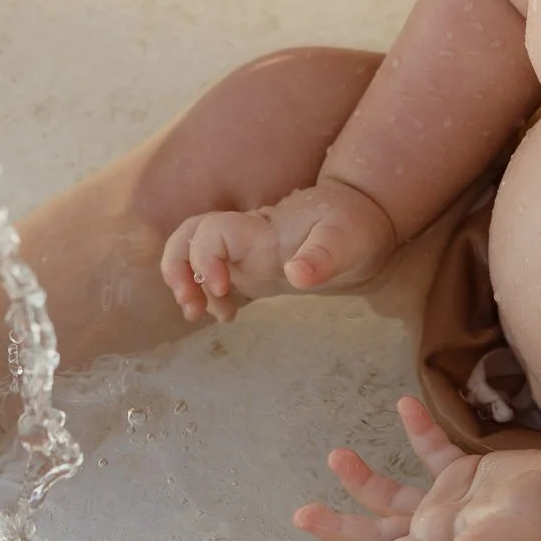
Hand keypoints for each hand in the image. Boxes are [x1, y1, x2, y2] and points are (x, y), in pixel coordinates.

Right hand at [160, 177, 397, 322]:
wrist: (364, 223)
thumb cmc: (354, 228)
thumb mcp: (347, 241)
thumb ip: (321, 258)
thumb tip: (296, 276)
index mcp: (260, 229)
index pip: (211, 231)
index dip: (204, 257)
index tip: (221, 288)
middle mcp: (244, 238)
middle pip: (187, 236)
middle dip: (176, 267)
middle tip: (190, 304)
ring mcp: (245, 253)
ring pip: (193, 254)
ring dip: (184, 282)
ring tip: (195, 314)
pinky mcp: (251, 269)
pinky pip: (214, 277)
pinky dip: (207, 296)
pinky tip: (224, 317)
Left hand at [296, 395, 540, 540]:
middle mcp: (436, 531)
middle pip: (376, 534)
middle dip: (338, 527)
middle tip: (301, 515)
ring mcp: (449, 503)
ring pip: (393, 496)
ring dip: (363, 480)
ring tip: (336, 456)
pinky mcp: (468, 474)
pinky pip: (433, 451)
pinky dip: (417, 430)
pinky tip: (403, 405)